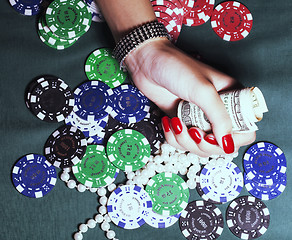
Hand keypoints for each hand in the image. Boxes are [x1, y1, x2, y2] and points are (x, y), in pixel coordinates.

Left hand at [125, 38, 255, 156]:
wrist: (148, 65)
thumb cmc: (177, 68)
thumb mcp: (202, 90)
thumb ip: (219, 117)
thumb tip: (228, 144)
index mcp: (232, 99)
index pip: (245, 131)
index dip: (232, 140)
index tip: (213, 135)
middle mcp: (218, 111)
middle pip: (221, 144)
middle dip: (203, 144)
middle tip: (191, 130)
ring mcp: (200, 118)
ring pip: (201, 146)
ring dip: (186, 141)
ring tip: (176, 123)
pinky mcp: (183, 122)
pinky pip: (184, 142)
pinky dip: (174, 137)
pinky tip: (169, 122)